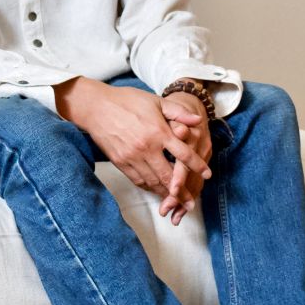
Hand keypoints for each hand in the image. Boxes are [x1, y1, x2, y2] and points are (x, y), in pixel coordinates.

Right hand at [83, 83, 211, 206]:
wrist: (97, 107)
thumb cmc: (127, 101)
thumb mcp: (155, 101)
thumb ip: (178, 112)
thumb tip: (198, 120)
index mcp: (159, 131)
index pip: (184, 154)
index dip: (198, 166)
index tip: (207, 174)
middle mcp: (147, 148)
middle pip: (169, 176)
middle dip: (183, 192)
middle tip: (192, 202)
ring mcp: (133, 157)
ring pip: (154, 182)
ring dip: (166, 193)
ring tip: (176, 201)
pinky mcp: (121, 163)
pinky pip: (138, 181)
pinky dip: (149, 188)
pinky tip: (156, 190)